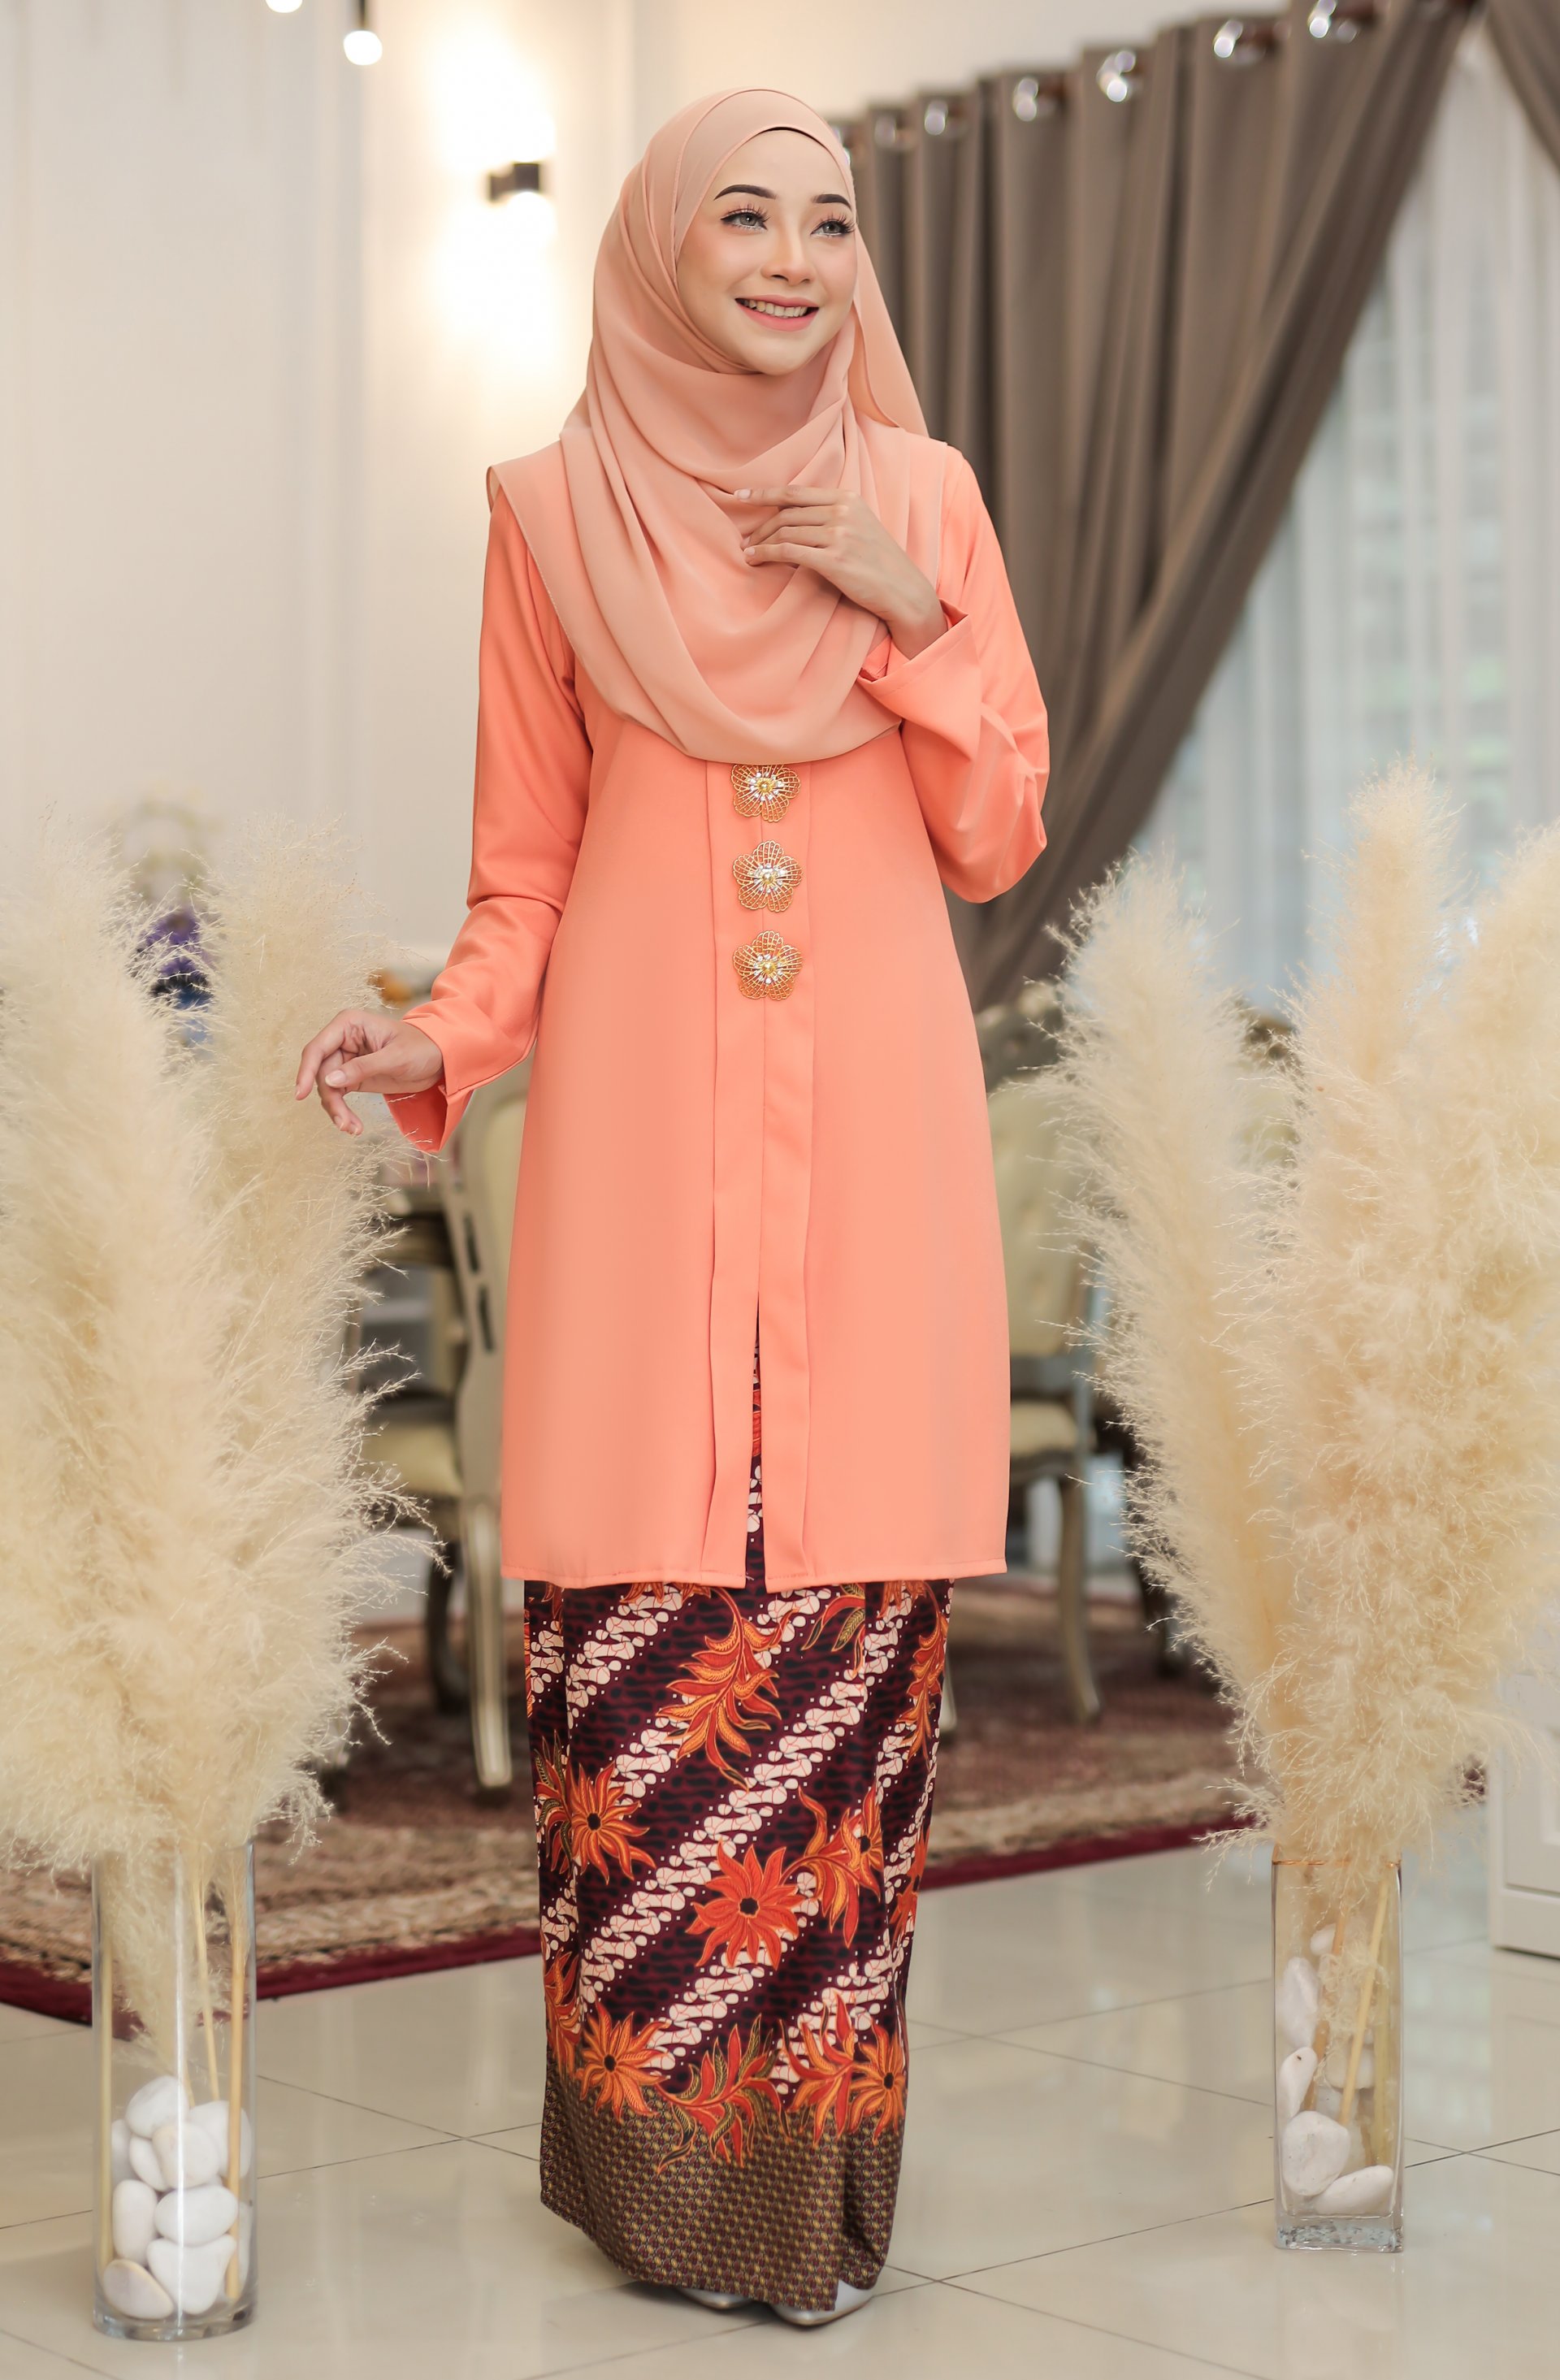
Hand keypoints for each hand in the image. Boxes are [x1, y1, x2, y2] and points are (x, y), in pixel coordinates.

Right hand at [294, 1009, 443, 1136]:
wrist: (440, 1060)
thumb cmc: (422, 1048)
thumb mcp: (395, 1058)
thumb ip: (362, 1068)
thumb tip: (329, 1081)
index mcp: (349, 1025)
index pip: (317, 1048)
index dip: (306, 1071)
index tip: (300, 1095)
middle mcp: (343, 1040)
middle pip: (320, 1072)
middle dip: (330, 1099)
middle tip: (343, 1123)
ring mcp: (346, 1059)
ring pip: (327, 1087)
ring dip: (336, 1109)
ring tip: (352, 1129)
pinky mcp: (352, 1076)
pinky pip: (338, 1095)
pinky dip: (342, 1111)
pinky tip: (352, 1126)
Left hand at [738, 485, 946, 657]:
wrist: (903, 590)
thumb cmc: (879, 563)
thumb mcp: (861, 527)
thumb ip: (834, 516)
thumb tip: (796, 518)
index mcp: (848, 499)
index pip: (796, 492)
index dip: (764, 493)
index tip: (741, 495)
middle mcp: (842, 512)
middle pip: (787, 514)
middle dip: (761, 526)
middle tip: (746, 539)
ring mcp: (839, 535)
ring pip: (785, 532)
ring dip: (760, 542)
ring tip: (747, 552)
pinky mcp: (834, 560)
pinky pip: (788, 552)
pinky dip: (766, 554)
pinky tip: (755, 559)